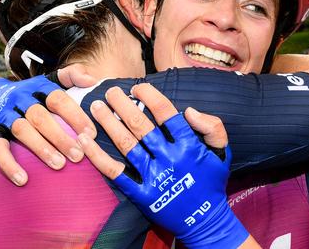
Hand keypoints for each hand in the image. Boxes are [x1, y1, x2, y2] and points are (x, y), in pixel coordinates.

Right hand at [0, 74, 95, 185]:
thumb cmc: (35, 93)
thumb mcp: (52, 80)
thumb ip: (73, 76)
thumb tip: (93, 81)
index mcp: (39, 86)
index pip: (58, 99)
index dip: (75, 116)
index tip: (91, 134)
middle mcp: (20, 98)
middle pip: (40, 116)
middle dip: (60, 137)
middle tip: (79, 156)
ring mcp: (4, 114)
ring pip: (22, 130)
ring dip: (41, 149)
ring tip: (59, 165)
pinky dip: (9, 164)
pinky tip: (23, 179)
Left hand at [80, 83, 248, 248]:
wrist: (204, 221)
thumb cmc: (212, 182)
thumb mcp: (222, 152)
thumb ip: (212, 127)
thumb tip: (188, 111)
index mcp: (189, 145)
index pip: (166, 113)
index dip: (150, 96)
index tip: (138, 87)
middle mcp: (170, 158)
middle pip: (140, 125)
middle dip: (122, 105)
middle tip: (110, 92)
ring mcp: (154, 176)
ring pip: (126, 144)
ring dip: (108, 123)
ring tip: (96, 107)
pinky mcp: (141, 194)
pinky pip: (115, 172)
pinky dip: (98, 156)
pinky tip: (85, 141)